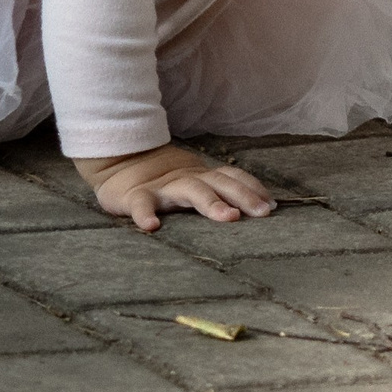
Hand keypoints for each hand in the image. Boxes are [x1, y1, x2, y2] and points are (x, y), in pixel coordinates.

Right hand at [76, 144, 277, 232]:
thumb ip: (219, 192)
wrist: (118, 164)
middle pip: (219, 182)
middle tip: (264, 212)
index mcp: (201, 177)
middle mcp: (186, 179)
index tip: (273, 205)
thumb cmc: (163, 183)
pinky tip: (152, 227)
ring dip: (210, 202)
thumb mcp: (193, 184)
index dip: (253, 188)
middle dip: (243, 195)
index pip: (232, 177)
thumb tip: (263, 206)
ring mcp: (162, 187)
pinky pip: (141, 205)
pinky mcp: (134, 196)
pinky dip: (145, 214)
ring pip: (189, 190)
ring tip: (227, 216)